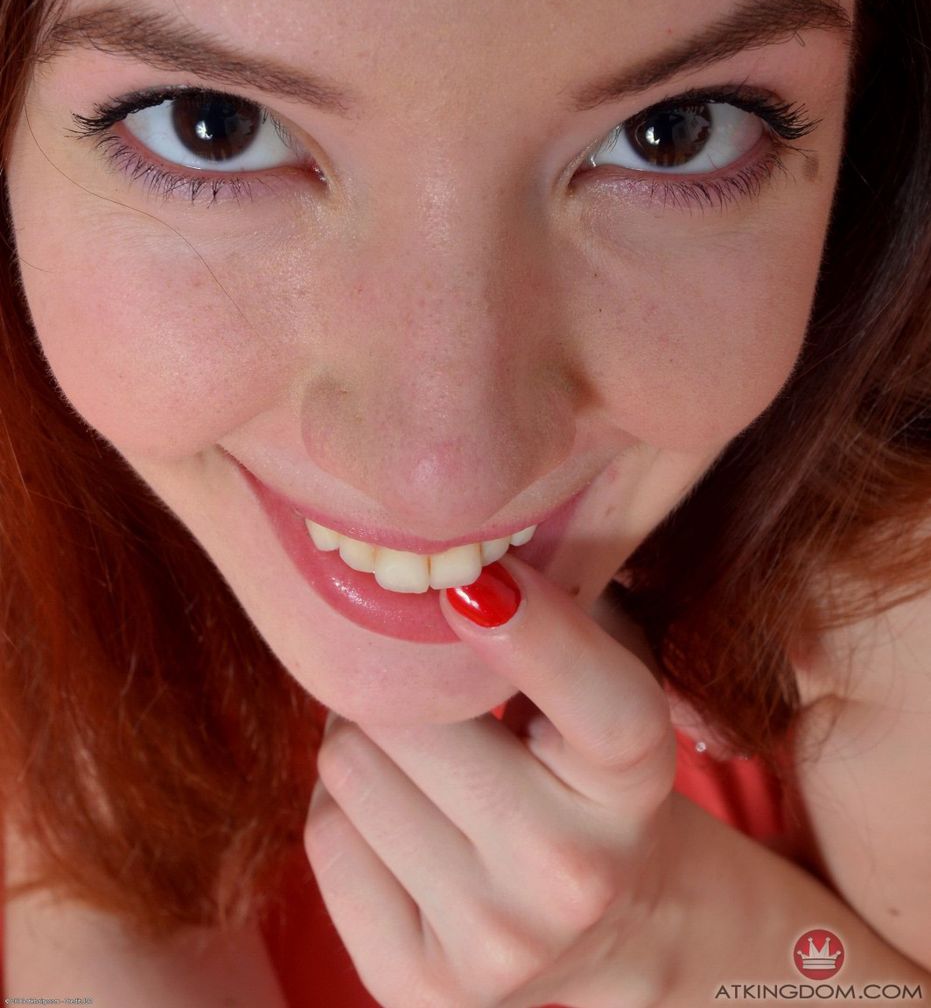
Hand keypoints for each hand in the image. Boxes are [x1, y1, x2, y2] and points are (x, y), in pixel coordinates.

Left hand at [304, 555, 684, 1007]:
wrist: (613, 929)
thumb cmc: (591, 770)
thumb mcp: (615, 683)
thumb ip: (564, 609)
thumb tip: (470, 544)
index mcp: (638, 782)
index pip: (603, 705)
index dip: (538, 634)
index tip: (475, 577)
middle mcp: (574, 872)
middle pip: (411, 715)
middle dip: (404, 680)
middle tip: (431, 683)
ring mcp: (495, 943)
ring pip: (349, 765)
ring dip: (368, 739)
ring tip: (425, 757)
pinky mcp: (417, 988)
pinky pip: (324, 837)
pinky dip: (348, 808)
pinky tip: (405, 819)